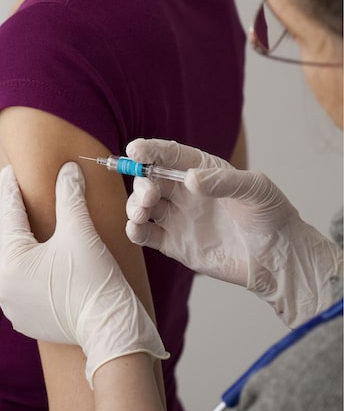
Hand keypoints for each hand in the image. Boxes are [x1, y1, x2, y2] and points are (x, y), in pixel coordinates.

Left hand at [0, 162, 167, 386]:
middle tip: (11, 189)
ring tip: (19, 221)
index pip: (9, 215)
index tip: (9, 171)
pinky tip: (31, 256)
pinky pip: (18, 283)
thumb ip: (69, 196)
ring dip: (16, 241)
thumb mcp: (80, 232)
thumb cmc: (95, 279)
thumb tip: (68, 169)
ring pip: (11, 261)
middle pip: (6, 238)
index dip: (10, 190)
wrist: (109, 330)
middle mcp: (3, 283)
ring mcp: (11, 303)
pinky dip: (24, 266)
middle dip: (10, 213)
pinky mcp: (23, 317)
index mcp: (11, 260)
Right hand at [125, 138, 341, 326]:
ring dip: (134, 205)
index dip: (150, 150)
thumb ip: (224, 181)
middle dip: (141, 181)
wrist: (277, 260)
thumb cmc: (273, 218)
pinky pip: (145, 234)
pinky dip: (134, 229)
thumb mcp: (257, 190)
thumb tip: (190, 179)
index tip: (135, 151)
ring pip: (142, 205)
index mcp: (204, 171)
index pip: (170, 155)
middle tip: (149, 194)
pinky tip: (137, 228)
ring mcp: (178, 218)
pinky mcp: (173, 244)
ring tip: (142, 212)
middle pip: (150, 179)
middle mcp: (186, 193)